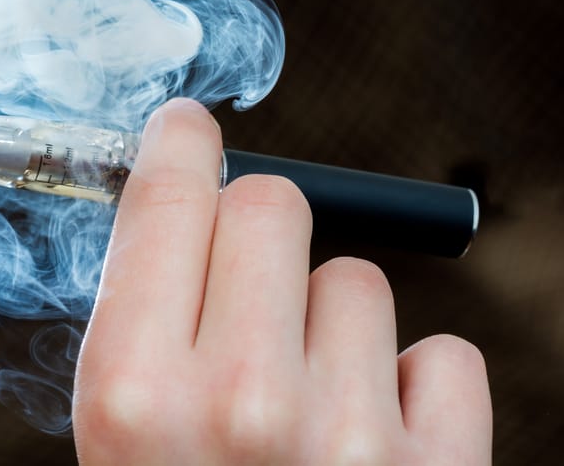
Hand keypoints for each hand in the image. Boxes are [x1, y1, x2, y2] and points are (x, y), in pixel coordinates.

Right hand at [72, 98, 491, 464]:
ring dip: (328, 327)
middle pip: (272, 205)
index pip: (168, 200)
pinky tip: (371, 443)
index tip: (188, 130)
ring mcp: (348, 441)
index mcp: (133, 393)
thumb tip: (178, 204)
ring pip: (355, 283)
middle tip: (243, 278)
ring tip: (303, 407)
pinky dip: (411, 388)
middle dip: (255, 226)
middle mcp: (238, 407)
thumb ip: (144, 322)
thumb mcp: (121, 438)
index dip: (178, 145)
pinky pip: (443, 357)